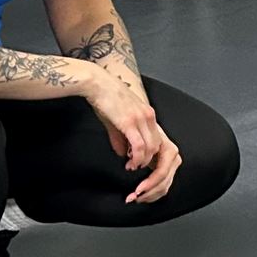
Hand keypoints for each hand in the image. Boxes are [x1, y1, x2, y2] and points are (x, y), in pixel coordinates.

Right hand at [79, 66, 181, 203]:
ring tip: (132, 168)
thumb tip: (122, 154)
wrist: (96, 83)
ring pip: (151, 149)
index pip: (159, 142)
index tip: (144, 168)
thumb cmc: (105, 100)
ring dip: (143, 163)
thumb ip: (121, 138)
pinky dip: (136, 158)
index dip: (153, 158)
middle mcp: (149, 117)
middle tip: (140, 173)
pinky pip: (139, 146)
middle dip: (151, 165)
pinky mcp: (129, 122)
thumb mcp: (116, 121)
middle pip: (160, 148)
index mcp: (149, 116)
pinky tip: (129, 164)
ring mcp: (141, 119)